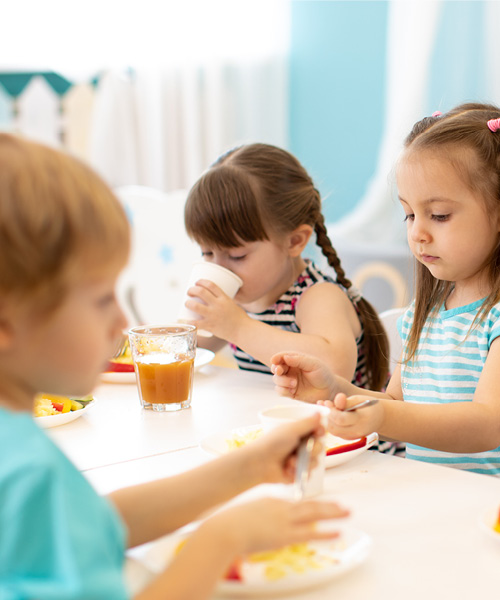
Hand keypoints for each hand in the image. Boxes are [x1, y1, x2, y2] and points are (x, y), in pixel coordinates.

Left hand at [185, 279, 247, 340]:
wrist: (243, 331)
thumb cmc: (239, 318)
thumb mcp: (232, 304)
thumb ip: (222, 301)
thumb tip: (214, 298)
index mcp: (224, 298)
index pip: (211, 285)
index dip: (201, 281)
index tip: (197, 282)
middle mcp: (218, 305)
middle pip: (201, 292)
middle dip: (192, 290)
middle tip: (189, 292)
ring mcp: (213, 315)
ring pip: (195, 306)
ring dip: (187, 303)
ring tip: (186, 303)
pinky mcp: (210, 326)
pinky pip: (196, 323)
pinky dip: (188, 322)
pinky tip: (185, 321)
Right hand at [206, 497, 348, 555]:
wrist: (227, 528)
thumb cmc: (230, 523)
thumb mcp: (245, 515)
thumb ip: (256, 517)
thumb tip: (257, 524)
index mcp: (271, 501)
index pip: (294, 503)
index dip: (308, 505)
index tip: (318, 506)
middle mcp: (281, 507)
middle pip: (309, 504)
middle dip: (328, 505)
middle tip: (342, 505)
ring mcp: (285, 520)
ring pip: (314, 514)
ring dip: (333, 513)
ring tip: (347, 512)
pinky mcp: (285, 535)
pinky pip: (310, 533)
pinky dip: (325, 533)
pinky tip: (337, 532)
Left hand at [242, 414, 325, 484]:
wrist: (259, 463)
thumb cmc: (273, 443)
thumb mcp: (292, 429)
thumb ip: (308, 423)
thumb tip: (319, 412)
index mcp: (298, 433)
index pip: (317, 431)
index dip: (320, 432)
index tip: (317, 433)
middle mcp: (300, 446)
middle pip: (319, 447)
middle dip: (311, 450)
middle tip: (301, 450)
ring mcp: (299, 460)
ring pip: (314, 463)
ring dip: (302, 462)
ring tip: (289, 462)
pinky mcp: (297, 474)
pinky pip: (307, 475)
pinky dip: (298, 473)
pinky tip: (287, 470)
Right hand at [271, 352, 337, 401]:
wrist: (330, 390)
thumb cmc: (323, 374)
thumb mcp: (314, 364)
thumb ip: (299, 360)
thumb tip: (285, 357)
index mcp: (295, 360)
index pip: (282, 357)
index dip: (276, 358)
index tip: (274, 360)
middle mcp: (290, 370)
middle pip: (276, 368)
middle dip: (276, 369)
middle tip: (280, 371)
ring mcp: (289, 381)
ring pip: (276, 380)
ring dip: (282, 381)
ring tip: (294, 383)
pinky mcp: (290, 392)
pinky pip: (280, 391)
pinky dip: (283, 391)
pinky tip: (292, 390)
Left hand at [321, 393, 383, 439]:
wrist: (380, 417)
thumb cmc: (369, 405)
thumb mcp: (359, 399)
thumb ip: (346, 401)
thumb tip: (336, 398)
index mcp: (362, 419)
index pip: (341, 419)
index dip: (331, 411)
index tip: (326, 402)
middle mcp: (358, 431)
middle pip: (334, 428)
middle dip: (326, 416)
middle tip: (323, 405)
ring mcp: (354, 437)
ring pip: (333, 432)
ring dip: (326, 420)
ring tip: (325, 407)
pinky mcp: (350, 438)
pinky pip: (336, 433)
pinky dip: (331, 423)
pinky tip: (330, 413)